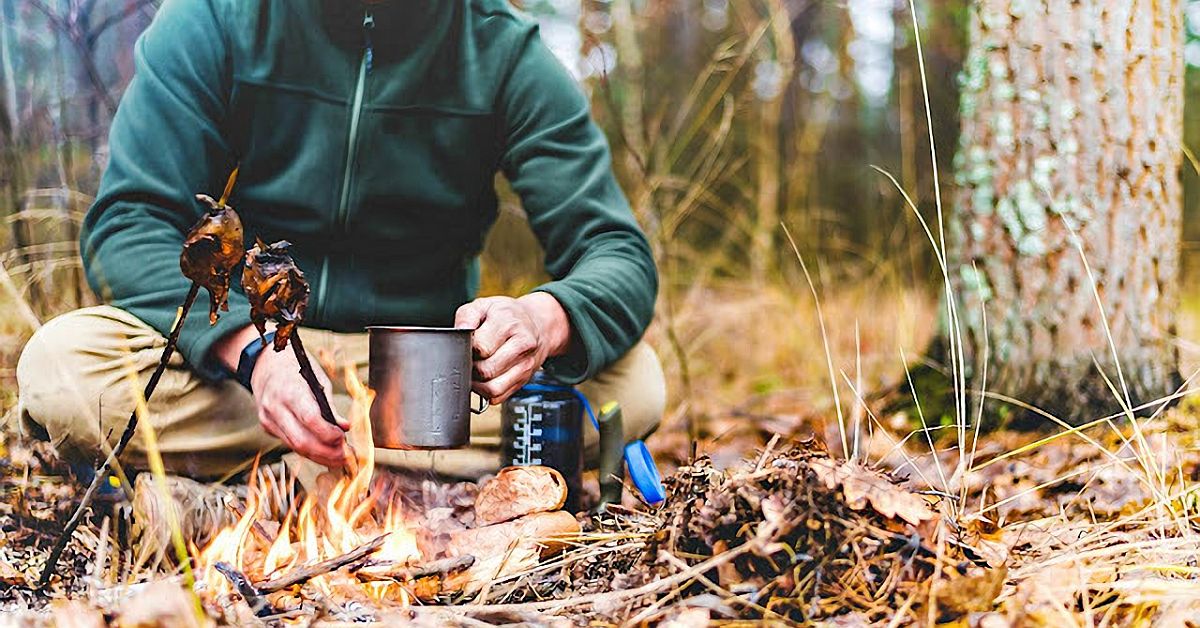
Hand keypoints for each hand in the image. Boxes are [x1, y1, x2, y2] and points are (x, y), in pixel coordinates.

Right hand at [250, 344, 348, 466]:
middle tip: (347, 456)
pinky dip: (309, 450)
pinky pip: (290, 443)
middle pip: (301, 441)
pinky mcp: (267, 426)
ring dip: (320, 456)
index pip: (310, 419)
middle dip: (327, 453)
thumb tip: (345, 427)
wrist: (266, 364)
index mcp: (290, 391)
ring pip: (295, 447)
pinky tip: (324, 452)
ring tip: (339, 457)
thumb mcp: (318, 381)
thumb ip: (330, 406)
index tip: (344, 438)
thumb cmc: (296, 369)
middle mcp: (276, 407)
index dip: (329, 434)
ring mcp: (269, 419)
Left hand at [455, 293, 571, 402]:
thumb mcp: (484, 305)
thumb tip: (458, 332)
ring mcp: (525, 365)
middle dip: (471, 367)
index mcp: (509, 323)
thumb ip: (466, 316)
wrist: (538, 324)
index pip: (481, 347)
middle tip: (469, 358)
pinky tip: (485, 378)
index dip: (467, 349)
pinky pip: (499, 397)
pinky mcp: (524, 380)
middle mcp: (522, 345)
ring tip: (475, 369)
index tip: (467, 345)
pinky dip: (486, 392)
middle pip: (486, 370)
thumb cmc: (506, 316)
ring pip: (493, 388)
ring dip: (477, 384)